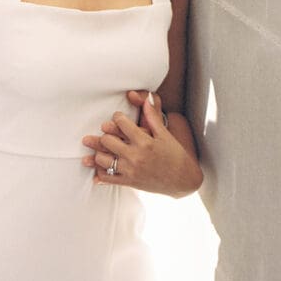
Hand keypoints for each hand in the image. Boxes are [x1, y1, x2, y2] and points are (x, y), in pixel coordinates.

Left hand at [81, 91, 202, 197]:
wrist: (183, 180)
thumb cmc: (176, 155)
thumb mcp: (165, 135)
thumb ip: (152, 117)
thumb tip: (148, 97)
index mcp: (144, 141)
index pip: (121, 123)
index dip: (117, 117)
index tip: (117, 117)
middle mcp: (135, 155)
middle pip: (106, 140)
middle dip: (104, 134)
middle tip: (105, 132)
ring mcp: (131, 170)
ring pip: (102, 159)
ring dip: (98, 153)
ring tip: (100, 149)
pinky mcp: (130, 182)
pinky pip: (108, 178)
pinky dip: (99, 174)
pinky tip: (97, 169)